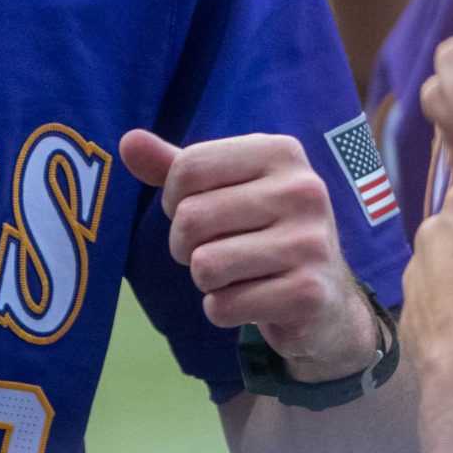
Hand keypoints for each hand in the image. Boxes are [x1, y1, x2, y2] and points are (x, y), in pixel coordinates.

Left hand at [122, 129, 375, 380]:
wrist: (324, 302)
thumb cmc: (261, 232)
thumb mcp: (222, 190)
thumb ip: (175, 166)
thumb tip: (127, 141)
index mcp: (280, 152)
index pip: (188, 168)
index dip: (173, 199)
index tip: (195, 212)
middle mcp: (304, 190)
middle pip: (191, 217)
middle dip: (184, 245)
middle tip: (214, 251)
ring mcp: (311, 243)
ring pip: (204, 265)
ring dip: (205, 280)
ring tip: (236, 275)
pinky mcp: (309, 294)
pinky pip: (224, 306)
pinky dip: (223, 310)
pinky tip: (253, 302)